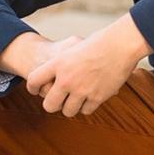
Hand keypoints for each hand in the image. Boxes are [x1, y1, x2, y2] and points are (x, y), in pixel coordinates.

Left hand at [26, 14, 150, 117]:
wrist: (121, 45)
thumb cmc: (100, 42)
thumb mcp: (74, 47)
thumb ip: (63, 63)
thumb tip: (55, 79)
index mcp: (58, 63)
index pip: (33, 80)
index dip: (32, 87)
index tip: (36, 90)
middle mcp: (67, 79)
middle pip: (49, 105)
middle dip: (53, 104)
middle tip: (59, 100)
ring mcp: (82, 90)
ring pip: (68, 111)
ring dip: (72, 106)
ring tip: (77, 98)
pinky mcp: (97, 97)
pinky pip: (86, 111)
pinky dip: (88, 105)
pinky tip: (91, 96)